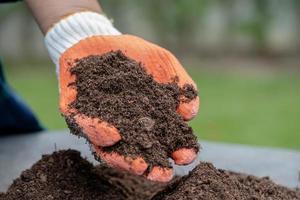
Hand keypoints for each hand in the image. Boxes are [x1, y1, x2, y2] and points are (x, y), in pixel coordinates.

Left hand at [59, 35, 198, 181]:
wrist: (99, 38)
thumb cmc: (135, 54)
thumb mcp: (164, 63)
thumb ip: (180, 85)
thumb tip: (189, 113)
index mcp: (145, 117)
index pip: (164, 140)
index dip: (177, 149)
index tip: (185, 155)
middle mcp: (122, 125)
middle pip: (137, 152)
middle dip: (150, 165)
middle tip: (160, 173)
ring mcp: (98, 121)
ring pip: (109, 148)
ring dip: (124, 158)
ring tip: (138, 164)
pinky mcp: (76, 111)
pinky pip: (84, 124)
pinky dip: (98, 130)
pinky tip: (113, 134)